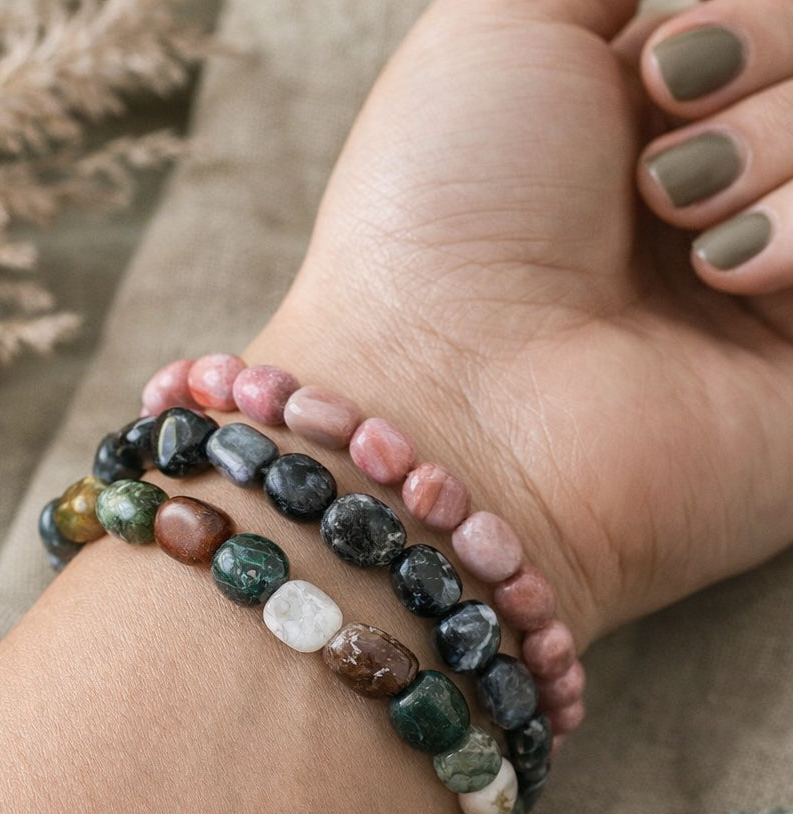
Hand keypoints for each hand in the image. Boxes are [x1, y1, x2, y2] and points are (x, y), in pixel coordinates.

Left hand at [255, 0, 792, 642]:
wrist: (442, 394)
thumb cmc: (437, 215)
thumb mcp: (496, 36)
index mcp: (644, 130)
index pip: (772, 36)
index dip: (749, 26)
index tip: (658, 69)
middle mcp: (712, 207)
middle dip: (768, 61)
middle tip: (659, 154)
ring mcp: (763, 295)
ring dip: (781, 143)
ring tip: (677, 214)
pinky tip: (728, 274)